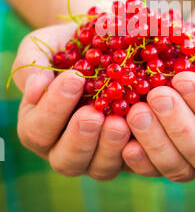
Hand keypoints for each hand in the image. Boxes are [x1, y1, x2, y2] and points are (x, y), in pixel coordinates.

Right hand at [12, 24, 130, 179]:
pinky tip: (144, 133)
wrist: (107, 44)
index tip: (73, 79)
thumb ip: (33, 63)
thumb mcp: (45, 44)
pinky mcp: (128, 156)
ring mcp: (98, 155)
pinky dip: (140, 153)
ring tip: (121, 122)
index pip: (37, 129)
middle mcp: (65, 147)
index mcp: (39, 125)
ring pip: (100, 168)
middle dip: (80, 137)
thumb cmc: (69, 45)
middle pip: (66, 159)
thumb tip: (35, 88)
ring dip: (109, 147)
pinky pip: (134, 164)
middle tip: (93, 114)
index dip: (53, 108)